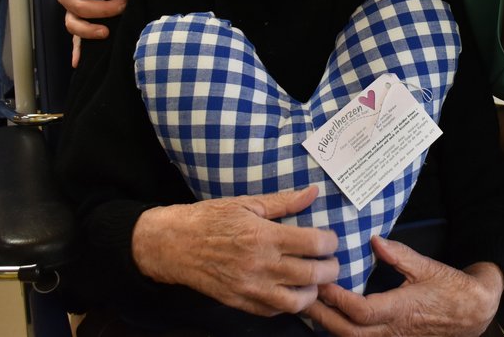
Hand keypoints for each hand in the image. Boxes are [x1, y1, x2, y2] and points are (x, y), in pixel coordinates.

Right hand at [131, 186, 339, 316]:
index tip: (330, 239)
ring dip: (312, 291)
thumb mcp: (247, 204)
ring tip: (313, 279)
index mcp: (264, 236)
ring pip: (297, 301)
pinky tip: (290, 289)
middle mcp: (260, 265)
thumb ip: (283, 202)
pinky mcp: (240, 302)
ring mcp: (250, 288)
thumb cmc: (210, 218)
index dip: (330, 242)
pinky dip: (288, 304)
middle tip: (330, 260)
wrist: (173, 244)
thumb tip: (313, 192)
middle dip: (330, 268)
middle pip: (312, 275)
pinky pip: (274, 311)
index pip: (314, 244)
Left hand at [305, 236, 503, 336]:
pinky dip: (343, 333)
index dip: (339, 300)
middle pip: (349, 333)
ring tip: (309, 308)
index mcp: (401, 309)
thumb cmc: (451, 288)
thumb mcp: (427, 266)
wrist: (472, 312)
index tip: (322, 283)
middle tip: (302, 298)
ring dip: (329, 327)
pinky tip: (330, 321)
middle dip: (323, 317)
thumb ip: (399, 254)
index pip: (362, 312)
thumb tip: (374, 240)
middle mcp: (393, 330)